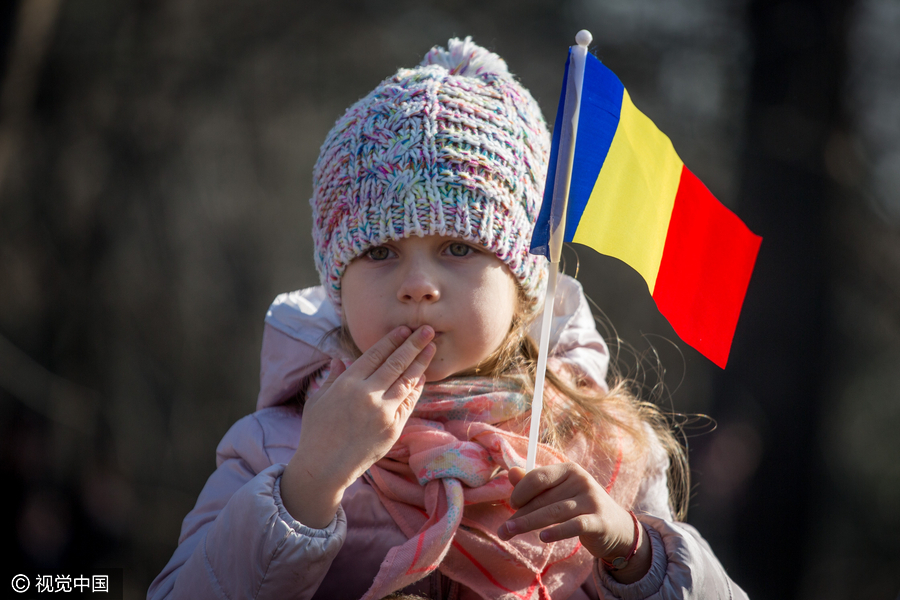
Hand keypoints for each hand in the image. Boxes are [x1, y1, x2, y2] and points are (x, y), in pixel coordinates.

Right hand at [281, 325, 435, 526]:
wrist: (324, 468)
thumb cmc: (316, 433)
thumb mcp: (318, 399)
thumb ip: (332, 377)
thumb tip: (340, 359)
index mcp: (347, 383)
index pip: (376, 354)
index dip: (392, 340)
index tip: (404, 329)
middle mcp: (367, 394)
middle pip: (396, 362)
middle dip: (414, 343)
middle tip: (428, 329)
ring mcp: (382, 412)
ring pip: (407, 380)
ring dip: (421, 362)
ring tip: (432, 348)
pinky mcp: (393, 428)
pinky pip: (408, 402)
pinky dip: (416, 387)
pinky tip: (422, 376)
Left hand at [497, 463, 651, 582]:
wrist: (617, 529)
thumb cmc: (580, 507)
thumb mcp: (559, 492)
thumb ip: (535, 482)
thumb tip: (511, 472)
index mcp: (569, 470)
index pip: (539, 477)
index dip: (521, 491)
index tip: (512, 506)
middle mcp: (581, 481)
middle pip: (543, 498)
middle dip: (520, 514)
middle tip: (502, 530)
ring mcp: (592, 500)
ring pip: (554, 512)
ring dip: (528, 523)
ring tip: (509, 533)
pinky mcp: (599, 521)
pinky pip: (575, 525)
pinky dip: (558, 531)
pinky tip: (542, 537)